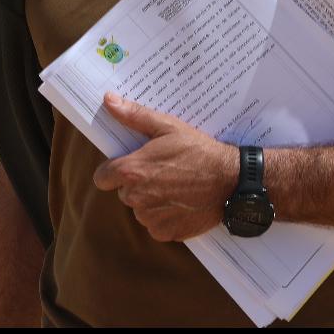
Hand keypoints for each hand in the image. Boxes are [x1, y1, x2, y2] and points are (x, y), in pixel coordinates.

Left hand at [92, 92, 239, 241]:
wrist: (231, 181)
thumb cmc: (198, 151)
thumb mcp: (167, 127)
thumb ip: (134, 116)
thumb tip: (108, 100)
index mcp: (131, 171)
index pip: (102, 177)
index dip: (113, 170)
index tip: (129, 165)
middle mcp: (136, 198)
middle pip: (123, 192)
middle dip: (137, 183)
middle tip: (162, 172)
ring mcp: (150, 218)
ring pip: (140, 209)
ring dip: (150, 200)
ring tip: (175, 186)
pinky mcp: (165, 233)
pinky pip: (155, 224)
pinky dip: (165, 216)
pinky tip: (182, 202)